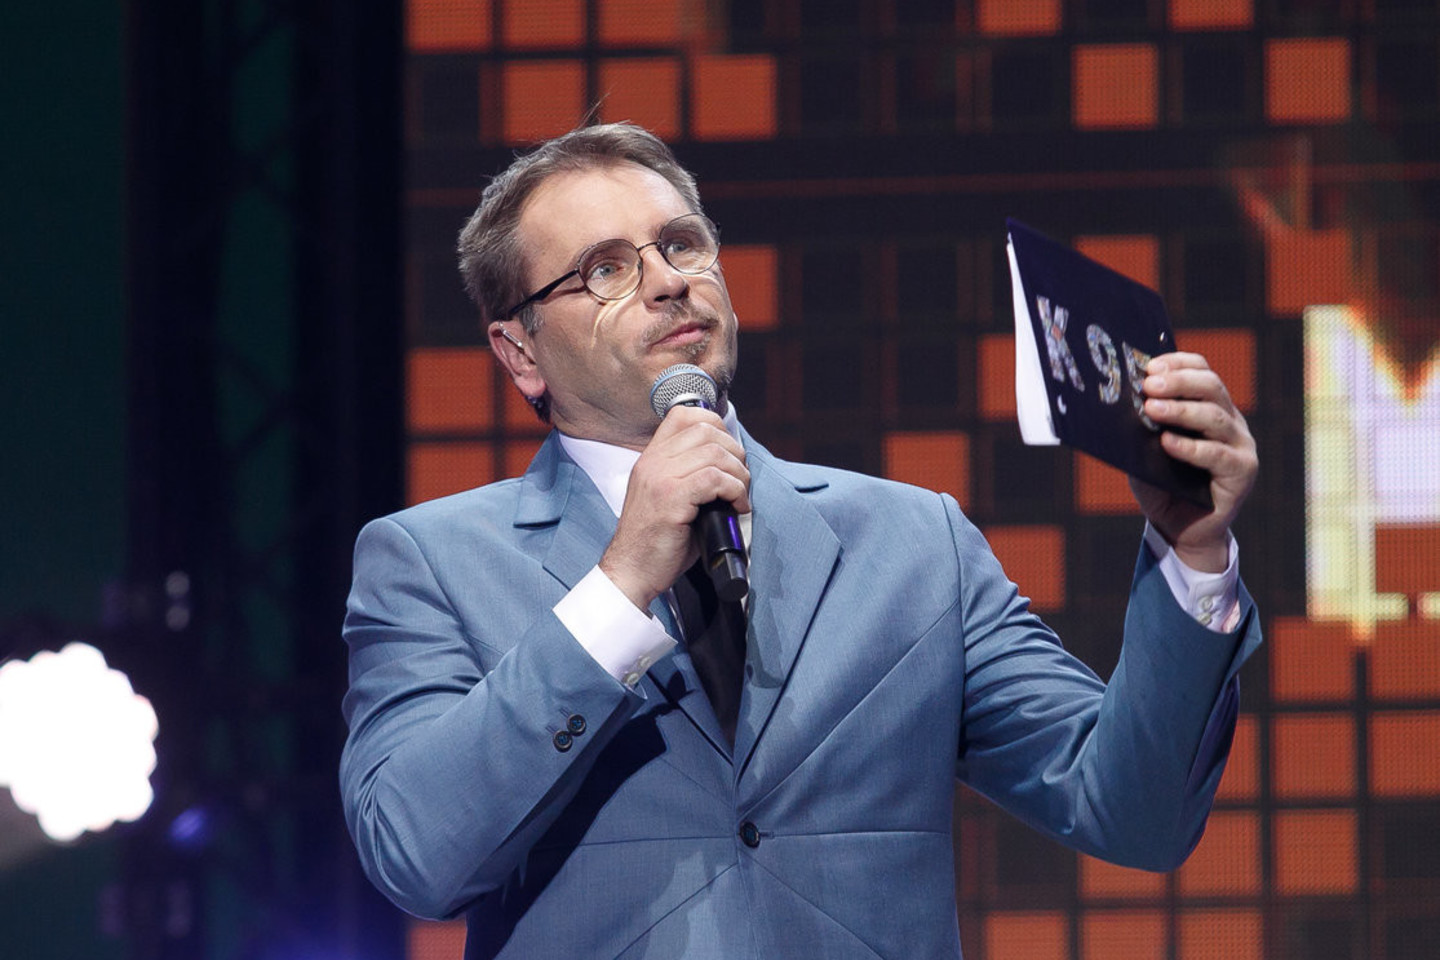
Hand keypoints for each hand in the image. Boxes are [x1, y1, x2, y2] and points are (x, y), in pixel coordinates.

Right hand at [599, 406, 749, 610]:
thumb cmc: (655, 541)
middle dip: (735, 453)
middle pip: (706, 430)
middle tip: (739, 480)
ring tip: (739, 496)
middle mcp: (652, 462)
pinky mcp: (671, 499)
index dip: (716, 425)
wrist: (631, 571)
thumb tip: (730, 467)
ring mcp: (659, 478)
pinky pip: (714, 479)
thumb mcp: (667, 497)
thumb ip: (689, 475)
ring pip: (715, 453)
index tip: (728, 454)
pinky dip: (735, 491)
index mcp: (650, 457)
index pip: (684, 415)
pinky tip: (736, 507)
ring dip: (739, 474)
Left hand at [1128, 352, 1257, 572]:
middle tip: (1148, 384)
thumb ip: (1142, 427)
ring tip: (1152, 409)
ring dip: (1181, 410)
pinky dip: (1190, 448)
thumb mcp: (1146, 450)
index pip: (1202, 371)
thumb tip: (1120, 401)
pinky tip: (1167, 443)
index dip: (1178, 364)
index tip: (1148, 366)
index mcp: (1211, 407)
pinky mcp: (1241, 472)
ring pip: (1215, 417)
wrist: (1180, 529)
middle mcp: (1230, 421)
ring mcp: (1240, 445)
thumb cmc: (1162, 484)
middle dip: (1178, 382)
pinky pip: (1216, 455)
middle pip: (1211, 388)